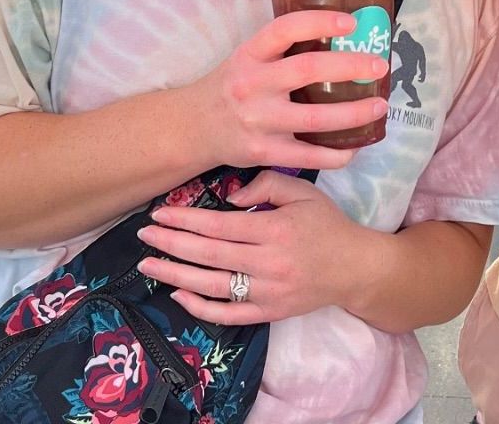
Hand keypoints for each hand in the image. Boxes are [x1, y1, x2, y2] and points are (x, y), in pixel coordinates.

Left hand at [137, 171, 369, 323]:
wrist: (354, 267)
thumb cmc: (327, 224)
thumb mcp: (304, 192)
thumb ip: (268, 184)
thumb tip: (230, 199)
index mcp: (275, 229)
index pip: (220, 225)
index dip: (186, 220)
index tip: (160, 214)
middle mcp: (267, 263)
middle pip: (208, 254)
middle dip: (171, 243)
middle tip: (144, 234)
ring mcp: (266, 292)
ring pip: (211, 286)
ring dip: (175, 274)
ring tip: (148, 264)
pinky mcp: (267, 313)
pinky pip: (226, 315)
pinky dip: (199, 307)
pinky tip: (178, 293)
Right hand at [192, 11, 388, 169]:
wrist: (194, 127)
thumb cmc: (233, 85)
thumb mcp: (248, 57)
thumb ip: (283, 50)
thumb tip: (342, 37)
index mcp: (250, 54)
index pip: (285, 29)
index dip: (319, 22)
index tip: (352, 23)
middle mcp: (252, 84)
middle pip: (307, 70)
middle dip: (350, 66)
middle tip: (379, 66)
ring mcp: (258, 120)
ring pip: (315, 117)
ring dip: (354, 113)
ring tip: (379, 106)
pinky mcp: (262, 152)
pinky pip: (308, 155)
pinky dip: (335, 154)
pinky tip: (355, 147)